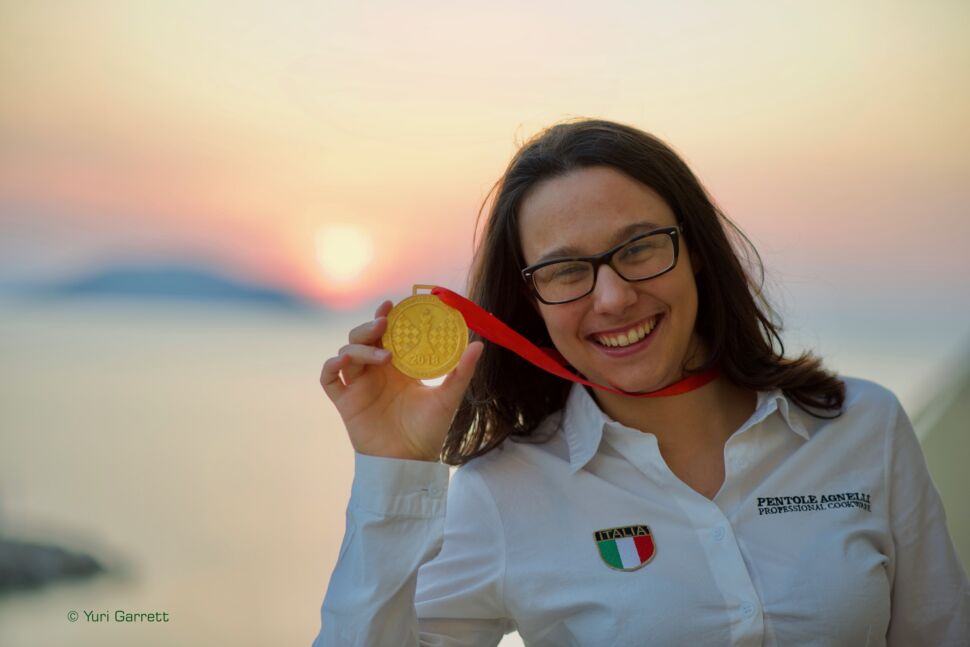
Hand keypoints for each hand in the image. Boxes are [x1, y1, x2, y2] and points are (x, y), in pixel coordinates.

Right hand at [320, 299, 483, 461]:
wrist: (409, 461)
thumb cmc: (429, 431)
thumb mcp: (449, 398)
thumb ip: (462, 371)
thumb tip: (480, 344)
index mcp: (398, 367)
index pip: (387, 333)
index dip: (386, 317)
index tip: (393, 305)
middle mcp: (376, 372)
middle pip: (362, 337)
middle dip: (369, 326)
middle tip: (383, 323)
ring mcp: (358, 385)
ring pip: (347, 352)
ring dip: (360, 347)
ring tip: (381, 356)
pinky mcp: (345, 401)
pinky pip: (329, 377)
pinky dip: (331, 365)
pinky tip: (344, 361)